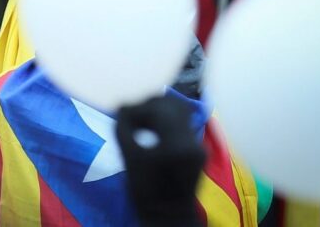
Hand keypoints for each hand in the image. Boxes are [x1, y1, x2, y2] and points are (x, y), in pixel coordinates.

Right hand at [116, 95, 205, 225]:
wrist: (168, 217)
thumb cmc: (145, 191)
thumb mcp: (129, 158)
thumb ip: (124, 127)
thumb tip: (121, 109)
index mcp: (176, 144)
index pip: (158, 108)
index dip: (137, 107)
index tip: (122, 115)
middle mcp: (192, 141)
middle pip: (173, 104)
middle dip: (149, 105)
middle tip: (132, 114)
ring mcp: (198, 145)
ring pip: (180, 111)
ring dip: (159, 111)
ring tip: (141, 121)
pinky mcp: (198, 149)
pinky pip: (182, 124)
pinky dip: (166, 121)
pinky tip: (151, 129)